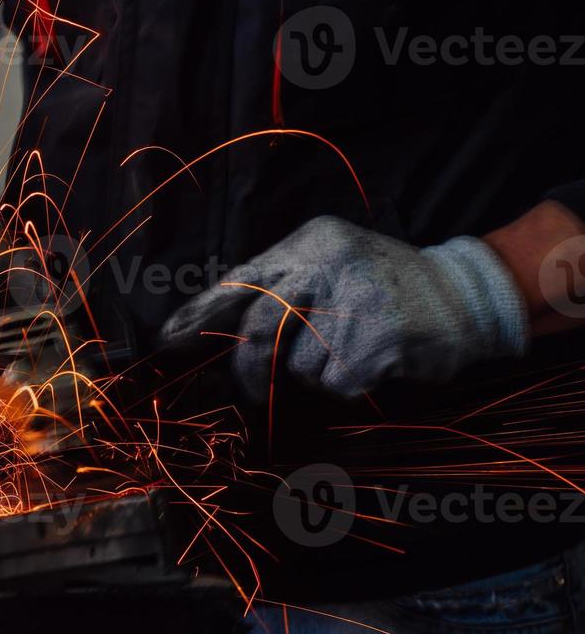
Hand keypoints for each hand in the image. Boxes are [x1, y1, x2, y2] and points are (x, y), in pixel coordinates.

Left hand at [160, 216, 529, 400]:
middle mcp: (330, 265)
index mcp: (310, 243)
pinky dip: (347, 385)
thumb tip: (211, 331)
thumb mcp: (329, 264)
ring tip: (351, 349)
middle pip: (259, 329)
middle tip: (249, 390)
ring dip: (316, 372)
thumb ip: (279, 287)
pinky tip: (374, 363)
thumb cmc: (381, 285)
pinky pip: (334, 384)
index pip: (241, 279)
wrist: (466, 295)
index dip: (200, 314)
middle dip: (247, 369)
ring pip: (297, 365)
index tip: (168, 339)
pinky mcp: (379, 342)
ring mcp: (356, 302)